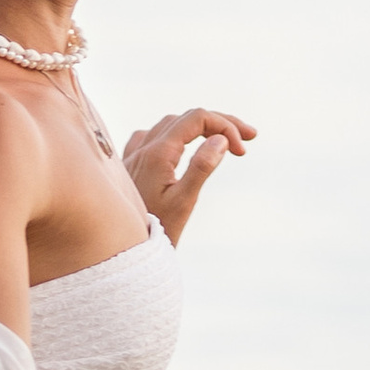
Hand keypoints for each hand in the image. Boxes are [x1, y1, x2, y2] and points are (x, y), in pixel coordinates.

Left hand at [124, 107, 253, 245]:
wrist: (120, 251)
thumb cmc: (155, 231)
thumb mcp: (183, 202)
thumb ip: (201, 167)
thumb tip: (221, 139)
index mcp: (158, 153)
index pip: (197, 119)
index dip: (225, 126)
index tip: (242, 150)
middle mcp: (144, 148)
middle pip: (186, 118)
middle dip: (220, 123)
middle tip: (249, 138)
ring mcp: (134, 156)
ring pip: (170, 125)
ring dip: (199, 127)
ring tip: (223, 139)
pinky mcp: (130, 167)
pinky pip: (151, 137)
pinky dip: (175, 135)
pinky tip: (180, 147)